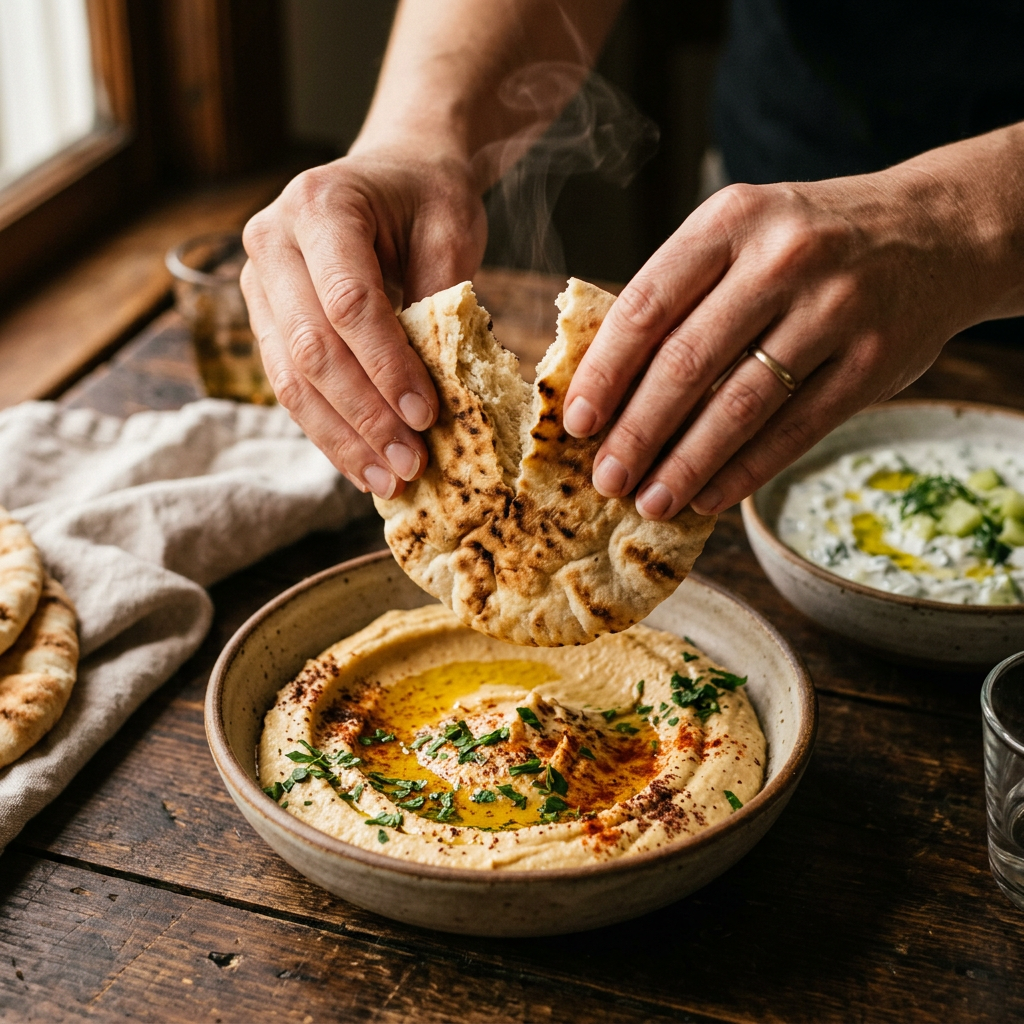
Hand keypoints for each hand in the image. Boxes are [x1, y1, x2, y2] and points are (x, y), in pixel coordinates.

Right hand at [241, 148, 486, 495]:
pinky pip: (289, 386)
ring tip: (387, 481)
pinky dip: (328, 430)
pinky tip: (361, 465)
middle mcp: (272, 242)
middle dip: (364, 416)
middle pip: (311, 348)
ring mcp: (260, 283)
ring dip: (342, 438)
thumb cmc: (426, 195)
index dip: (387, 366)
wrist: (391, 173)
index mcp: (320, 205)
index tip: (427, 416)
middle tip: (410, 464)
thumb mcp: (451, 226)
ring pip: (290, 378)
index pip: (349, 302)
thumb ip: (442, 297)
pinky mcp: (265, 319)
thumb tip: (441, 388)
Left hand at [562, 171, 994, 518]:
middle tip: (606, 479)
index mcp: (731, 221)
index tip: (576, 423)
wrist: (937, 231)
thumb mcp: (743, 234)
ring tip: (650, 501)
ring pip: (740, 405)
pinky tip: (710, 497)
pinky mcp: (873, 361)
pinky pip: (795, 430)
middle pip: (687, 362)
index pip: (647, 305)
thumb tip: (604, 382)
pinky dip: (745, 471)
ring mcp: (835, 310)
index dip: (605, 373)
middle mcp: (782, 259)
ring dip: (686, 464)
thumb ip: (681, 292)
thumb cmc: (810, 242)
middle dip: (637, 432)